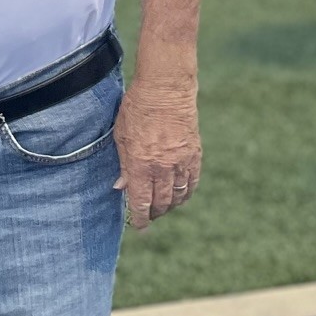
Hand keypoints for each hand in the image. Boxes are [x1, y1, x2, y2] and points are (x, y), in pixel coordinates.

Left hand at [113, 78, 201, 228]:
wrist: (166, 89)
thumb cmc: (137, 109)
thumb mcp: (121, 136)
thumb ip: (123, 164)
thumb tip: (121, 187)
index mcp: (140, 164)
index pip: (140, 201)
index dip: (140, 218)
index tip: (139, 227)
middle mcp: (162, 167)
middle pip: (161, 202)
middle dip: (154, 214)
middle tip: (149, 217)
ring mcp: (181, 162)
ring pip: (178, 195)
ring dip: (170, 206)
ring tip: (163, 208)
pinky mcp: (194, 154)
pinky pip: (192, 182)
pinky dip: (186, 193)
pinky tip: (180, 196)